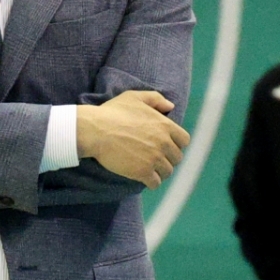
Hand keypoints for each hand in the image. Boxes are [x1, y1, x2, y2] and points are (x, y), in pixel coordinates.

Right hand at [75, 90, 190, 189]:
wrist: (96, 131)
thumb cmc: (113, 112)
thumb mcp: (134, 97)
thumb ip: (155, 99)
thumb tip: (171, 106)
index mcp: (165, 125)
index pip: (184, 140)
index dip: (176, 144)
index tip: (166, 146)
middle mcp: (164, 143)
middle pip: (177, 158)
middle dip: (168, 158)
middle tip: (155, 158)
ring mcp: (154, 158)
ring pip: (167, 172)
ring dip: (160, 171)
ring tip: (150, 169)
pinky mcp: (142, 172)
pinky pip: (155, 183)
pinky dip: (151, 182)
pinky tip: (144, 178)